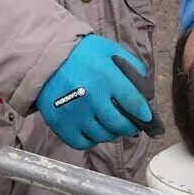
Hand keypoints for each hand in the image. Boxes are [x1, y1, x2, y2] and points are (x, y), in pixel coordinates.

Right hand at [34, 34, 155, 149]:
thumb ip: (132, 67)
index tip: (148, 119)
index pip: (134, 104)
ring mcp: (75, 114)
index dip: (145, 115)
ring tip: (110, 124)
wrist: (45, 58)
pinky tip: (93, 129)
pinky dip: (92, 139)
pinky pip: (84, 143)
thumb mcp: (110, 50)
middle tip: (130, 124)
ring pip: (104, 136)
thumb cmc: (81, 54)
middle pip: (120, 125)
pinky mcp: (61, 125)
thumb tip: (147, 92)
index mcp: (106, 77)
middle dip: (130, 127)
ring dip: (111, 133)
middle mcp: (92, 98)